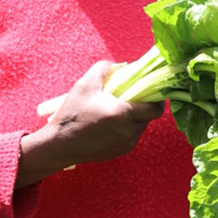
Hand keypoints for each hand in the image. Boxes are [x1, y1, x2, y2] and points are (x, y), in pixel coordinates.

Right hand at [15, 61, 163, 187]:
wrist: (60, 144)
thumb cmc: (72, 114)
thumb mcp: (85, 84)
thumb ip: (105, 68)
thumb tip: (124, 66)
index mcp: (123, 114)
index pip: (156, 109)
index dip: (157, 98)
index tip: (150, 90)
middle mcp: (129, 131)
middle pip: (149, 116)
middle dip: (143, 105)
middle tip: (130, 97)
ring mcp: (126, 144)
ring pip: (140, 126)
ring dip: (134, 116)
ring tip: (117, 109)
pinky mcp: (121, 151)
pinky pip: (131, 136)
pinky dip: (127, 127)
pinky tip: (111, 122)